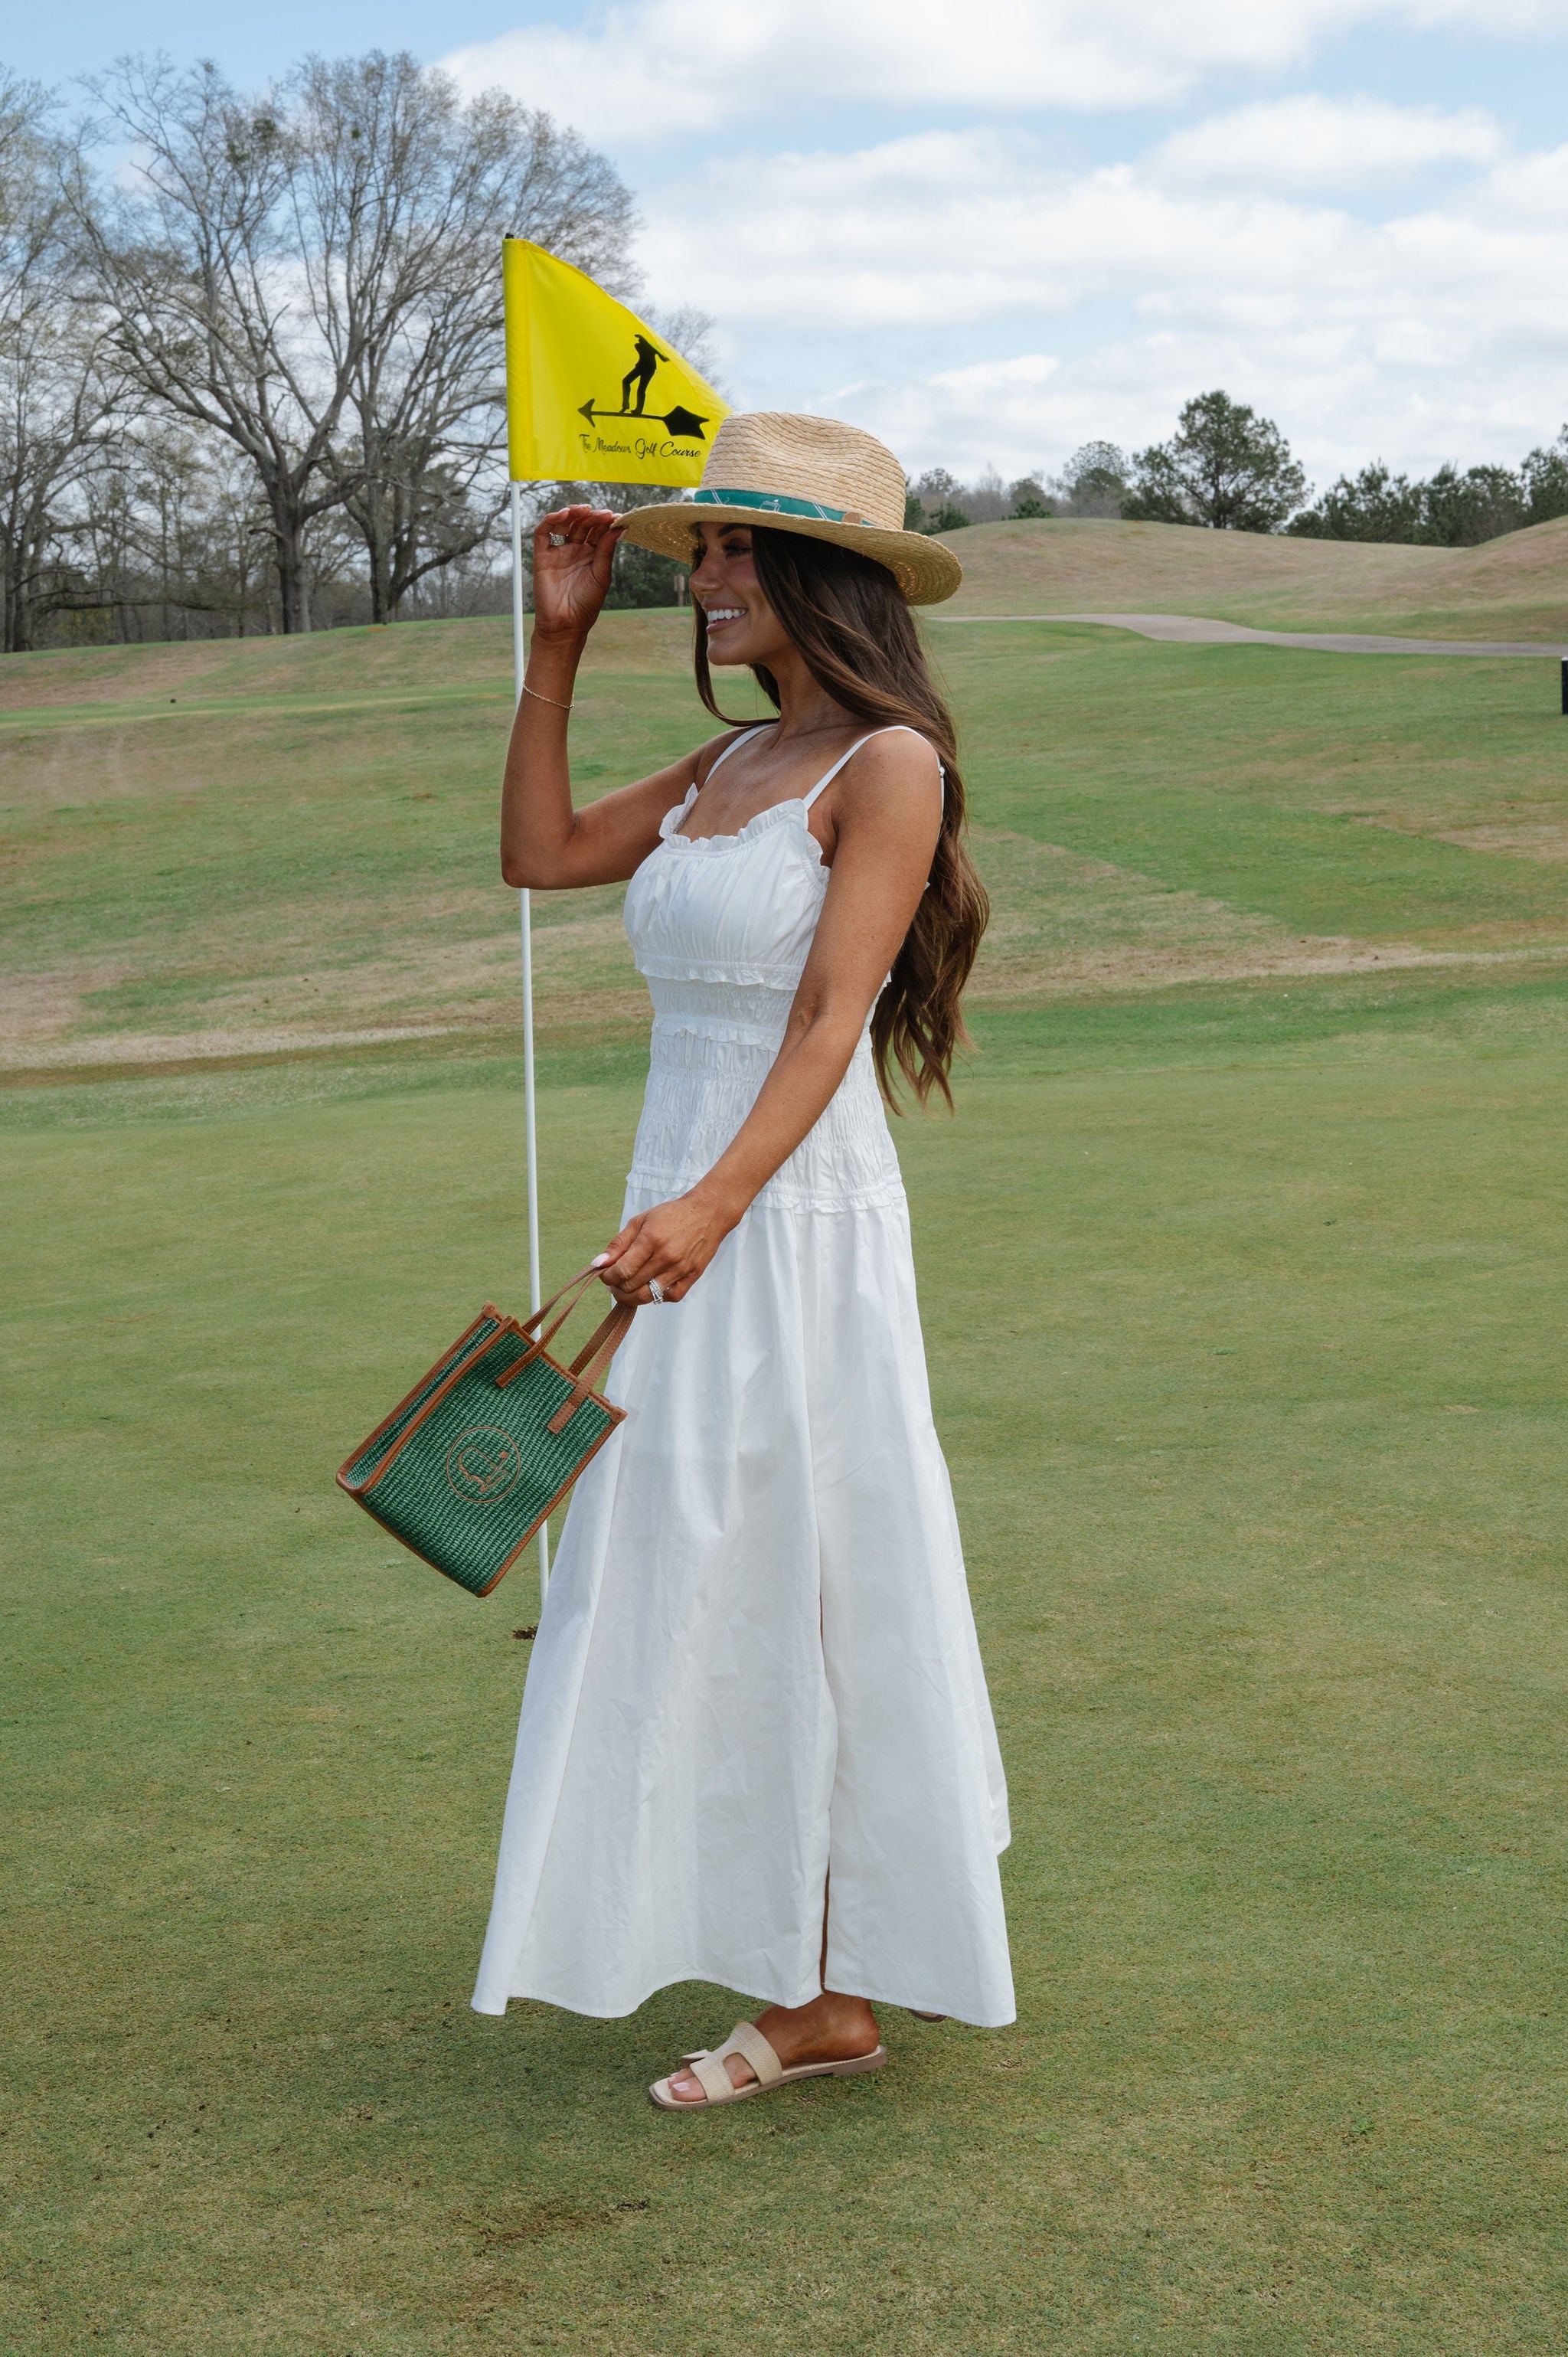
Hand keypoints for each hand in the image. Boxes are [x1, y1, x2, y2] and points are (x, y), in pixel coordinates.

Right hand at [531, 505, 623, 640]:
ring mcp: (559, 552)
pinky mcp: (542, 556)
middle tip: (602, 513)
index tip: (616, 516)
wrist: (566, 624)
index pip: (598, 531)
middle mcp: (575, 551)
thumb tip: (619, 527)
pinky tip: (564, 515)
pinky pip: (543, 533)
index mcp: (592, 555)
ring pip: (565, 524)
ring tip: (584, 510)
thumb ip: (607, 550)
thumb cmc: (586, 605)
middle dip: (592, 516)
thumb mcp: (602, 575)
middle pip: (582, 524)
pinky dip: (551, 520)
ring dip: (573, 513)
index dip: (606, 522)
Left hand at [595, 1187, 737, 1305]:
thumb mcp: (641, 1221)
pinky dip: (657, 1297)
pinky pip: (670, 1297)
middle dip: (616, 1287)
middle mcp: (666, 1257)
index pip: (622, 1270)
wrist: (707, 1214)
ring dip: (631, 1296)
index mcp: (651, 1240)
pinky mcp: (692, 1276)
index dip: (608, 1277)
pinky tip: (650, 1287)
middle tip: (613, 1282)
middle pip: (631, 1286)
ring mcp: (681, 1269)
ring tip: (626, 1289)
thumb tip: (599, 1263)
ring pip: (648, 1296)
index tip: (605, 1274)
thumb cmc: (671, 1215)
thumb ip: (619, 1243)